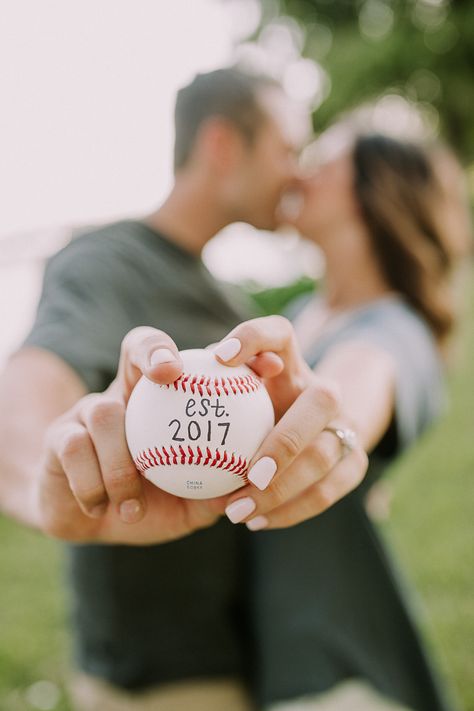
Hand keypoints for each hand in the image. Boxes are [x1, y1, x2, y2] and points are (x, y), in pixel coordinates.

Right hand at [35, 328, 228, 544]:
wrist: (87, 524)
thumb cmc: (147, 507)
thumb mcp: (188, 504)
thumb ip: (217, 492)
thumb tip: (256, 486)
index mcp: (162, 404)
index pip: (186, 363)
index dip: (214, 354)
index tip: (228, 360)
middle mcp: (126, 394)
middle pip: (136, 347)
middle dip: (154, 351)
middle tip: (170, 373)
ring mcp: (87, 410)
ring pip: (104, 412)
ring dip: (120, 466)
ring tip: (133, 507)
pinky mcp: (58, 436)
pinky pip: (75, 450)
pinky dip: (92, 484)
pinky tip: (102, 508)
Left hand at [212, 316, 368, 529]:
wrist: (294, 433)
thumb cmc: (234, 412)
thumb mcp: (214, 393)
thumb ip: (196, 382)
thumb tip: (163, 373)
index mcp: (287, 362)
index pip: (278, 333)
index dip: (255, 338)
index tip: (221, 359)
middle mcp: (321, 388)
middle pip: (322, 401)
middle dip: (288, 440)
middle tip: (247, 475)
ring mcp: (344, 425)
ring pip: (327, 455)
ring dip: (285, 488)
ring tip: (237, 512)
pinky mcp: (353, 461)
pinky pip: (329, 491)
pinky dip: (293, 510)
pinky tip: (256, 523)